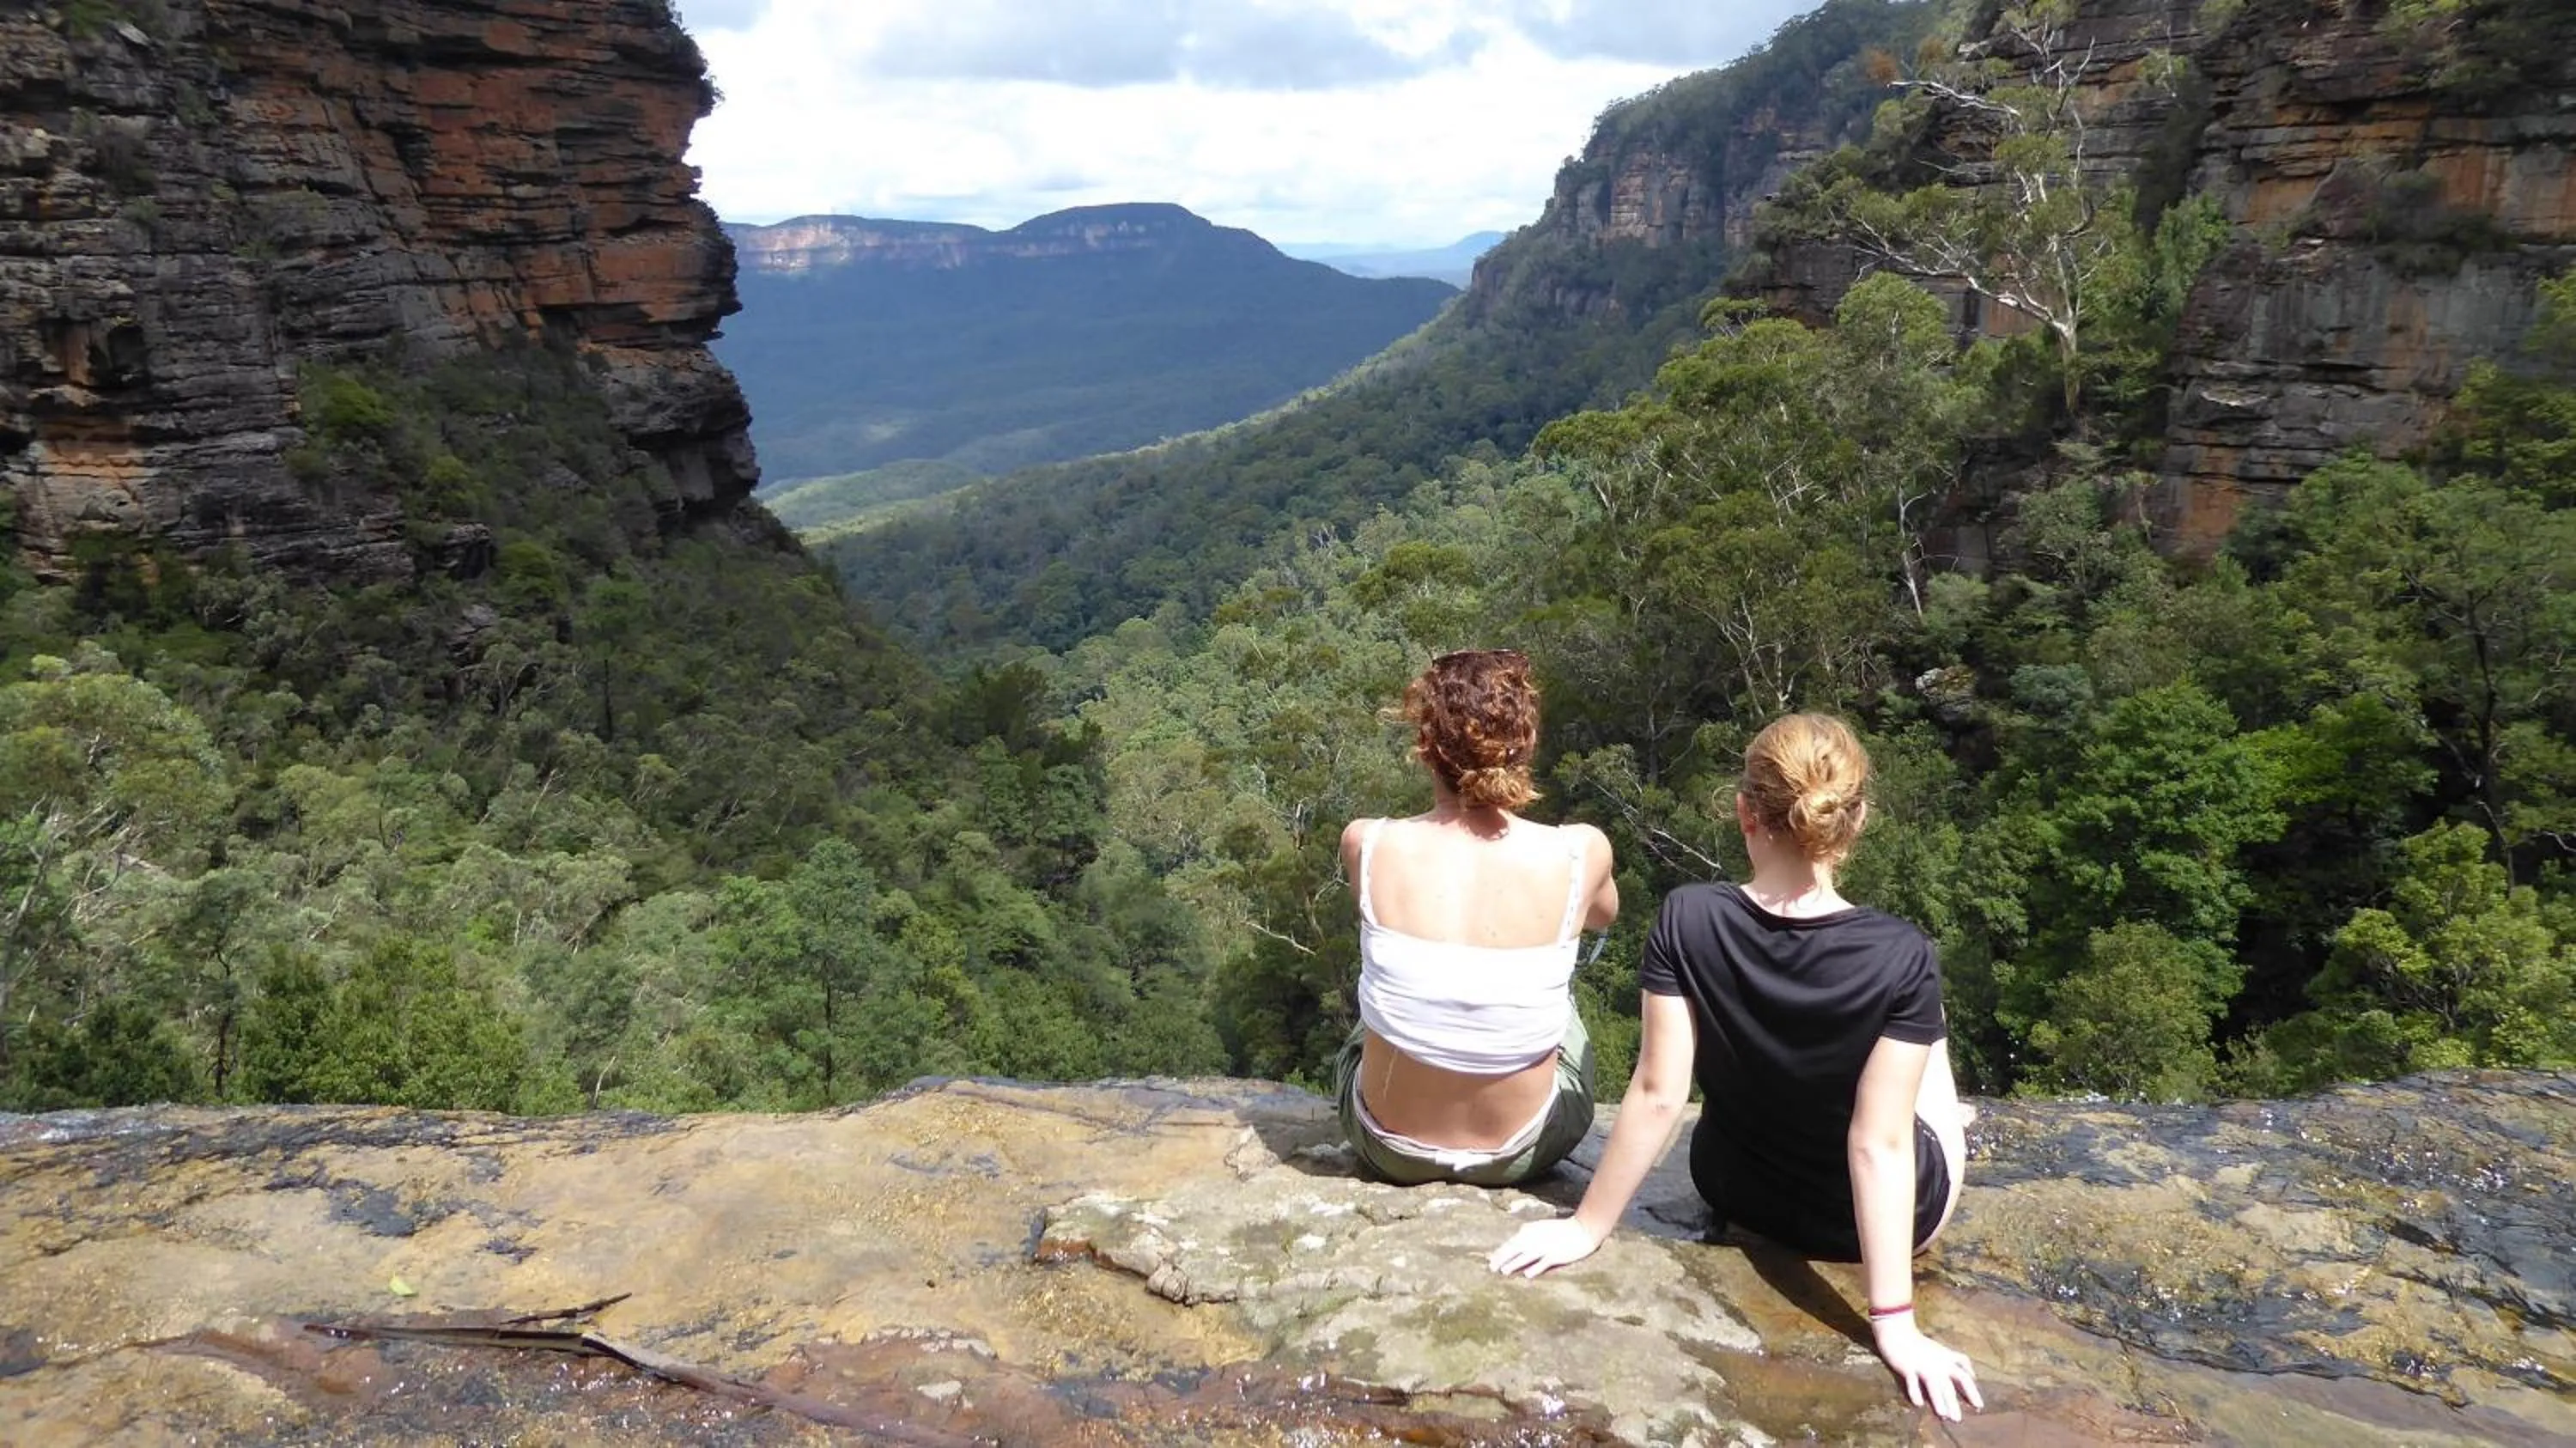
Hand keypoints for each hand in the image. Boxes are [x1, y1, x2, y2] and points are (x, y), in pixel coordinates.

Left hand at [1487, 1216, 1603, 1277]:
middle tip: (1491, 1267)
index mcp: (1531, 1231)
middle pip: (1515, 1249)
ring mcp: (1545, 1247)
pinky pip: (1543, 1263)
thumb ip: (1530, 1237)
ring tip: (1504, 1272)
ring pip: (1526, 1256)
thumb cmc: (1562, 1230)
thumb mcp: (1542, 1229)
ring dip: (1514, 1264)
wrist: (1582, 1229)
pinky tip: (1527, 1275)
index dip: (1500, 1251)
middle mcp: (1536, 1238)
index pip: (1512, 1242)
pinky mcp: (1556, 1255)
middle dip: (1502, 1258)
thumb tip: (1517, 1246)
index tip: (1490, 1259)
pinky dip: (1536, 1268)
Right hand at [1870, 1314, 1981, 1421]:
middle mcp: (1937, 1365)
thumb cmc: (1922, 1344)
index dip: (1972, 1391)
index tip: (1978, 1406)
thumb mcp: (1944, 1351)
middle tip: (1958, 1420)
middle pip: (1948, 1385)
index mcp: (1947, 1361)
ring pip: (1932, 1384)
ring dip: (1938, 1399)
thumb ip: (1959, 1361)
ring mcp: (1922, 1366)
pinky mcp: (1907, 1367)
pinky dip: (1915, 1392)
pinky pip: (1912, 1381)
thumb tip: (1973, 1376)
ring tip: (1943, 1415)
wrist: (1898, 1331)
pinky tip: (1918, 1404)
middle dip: (1953, 1402)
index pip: (1964, 1377)